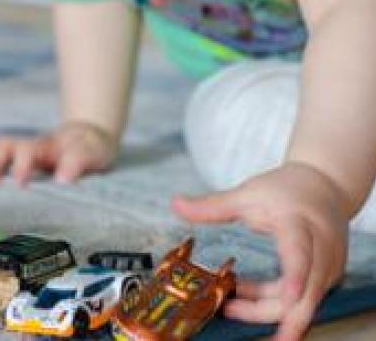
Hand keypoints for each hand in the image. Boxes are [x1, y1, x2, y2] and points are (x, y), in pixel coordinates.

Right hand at [0, 122, 118, 185]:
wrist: (90, 139)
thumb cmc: (91, 150)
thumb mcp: (93, 154)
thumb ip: (79, 162)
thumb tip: (64, 179)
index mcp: (46, 148)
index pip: (28, 152)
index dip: (21, 166)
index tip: (20, 184)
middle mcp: (29, 148)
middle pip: (5, 147)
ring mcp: (22, 153)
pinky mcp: (19, 162)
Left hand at [172, 162, 350, 340]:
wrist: (325, 185)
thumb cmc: (287, 189)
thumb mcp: (248, 193)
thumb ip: (213, 205)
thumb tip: (177, 204)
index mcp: (301, 223)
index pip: (300, 251)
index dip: (296, 276)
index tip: (289, 296)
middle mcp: (321, 249)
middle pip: (305, 291)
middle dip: (276, 313)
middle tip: (238, 318)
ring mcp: (326, 266)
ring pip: (301, 301)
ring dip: (264, 308)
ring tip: (229, 305)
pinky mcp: (324, 277)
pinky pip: (299, 298)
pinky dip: (272, 301)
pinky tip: (246, 296)